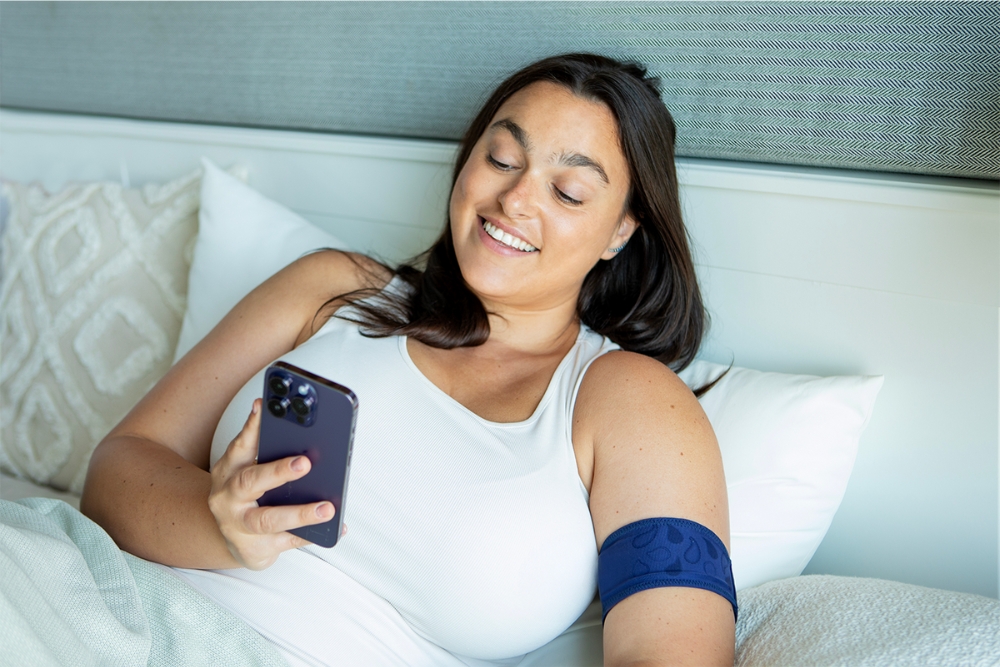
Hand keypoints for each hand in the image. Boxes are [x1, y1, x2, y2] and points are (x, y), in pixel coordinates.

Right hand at [208, 398, 342, 569]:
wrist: (233, 539)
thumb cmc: (246, 496)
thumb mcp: (247, 468)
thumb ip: (263, 447)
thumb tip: (293, 423)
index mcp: (229, 469)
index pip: (240, 445)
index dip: (252, 427)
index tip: (266, 408)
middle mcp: (228, 497)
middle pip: (249, 482)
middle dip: (277, 472)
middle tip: (305, 463)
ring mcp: (238, 525)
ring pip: (267, 520)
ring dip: (299, 513)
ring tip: (327, 509)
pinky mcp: (254, 548)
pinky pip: (286, 542)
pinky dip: (311, 536)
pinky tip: (335, 529)